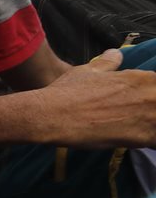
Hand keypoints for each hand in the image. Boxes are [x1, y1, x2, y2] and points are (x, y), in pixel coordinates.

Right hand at [36, 49, 155, 147]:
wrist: (52, 115)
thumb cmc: (67, 92)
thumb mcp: (87, 71)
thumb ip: (107, 64)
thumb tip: (115, 54)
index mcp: (141, 78)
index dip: (149, 102)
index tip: (137, 107)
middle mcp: (151, 94)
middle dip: (150, 113)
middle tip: (130, 119)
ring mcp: (150, 116)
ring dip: (150, 127)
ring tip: (130, 130)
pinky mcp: (144, 137)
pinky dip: (149, 142)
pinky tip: (134, 142)